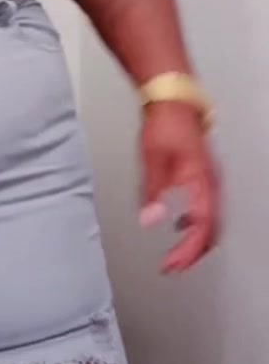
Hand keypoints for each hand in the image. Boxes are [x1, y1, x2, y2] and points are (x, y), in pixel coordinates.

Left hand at [139, 102, 219, 272]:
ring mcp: (209, 179)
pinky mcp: (202, 174)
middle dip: (194, 253)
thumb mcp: (152, 159)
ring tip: (177, 253)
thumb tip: (151, 220)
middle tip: (174, 266)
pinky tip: (180, 223)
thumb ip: (153, 192)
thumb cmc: (165, 123)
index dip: (188, 252)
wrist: (173, 98)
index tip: (172, 265)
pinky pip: (206, 208)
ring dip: (196, 240)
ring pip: (211, 221)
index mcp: (202, 183)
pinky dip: (196, 224)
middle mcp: (210, 184)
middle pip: (212, 231)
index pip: (202, 229)